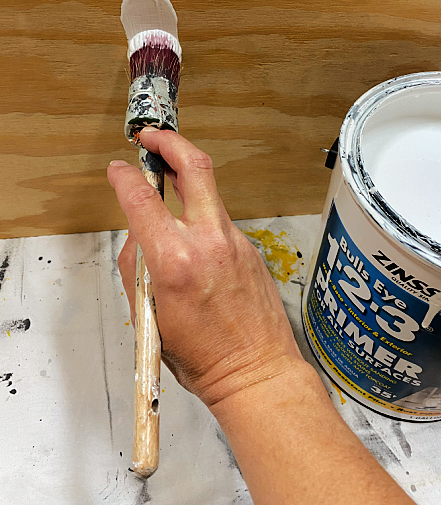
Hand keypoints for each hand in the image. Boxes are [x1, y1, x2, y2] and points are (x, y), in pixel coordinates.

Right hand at [107, 128, 303, 407]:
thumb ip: (138, 267)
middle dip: (170, 141)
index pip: (142, 199)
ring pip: (209, 193)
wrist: (255, 370)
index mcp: (176, 260)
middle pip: (195, 166)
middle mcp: (209, 241)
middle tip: (152, 137)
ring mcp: (236, 241)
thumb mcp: (148, 315)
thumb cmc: (201, 357)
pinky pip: (219, 221)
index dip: (124, 178)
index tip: (117, 170)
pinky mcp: (250, 247)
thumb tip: (139, 236)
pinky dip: (201, 219)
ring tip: (168, 182)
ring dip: (186, 179)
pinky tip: (194, 241)